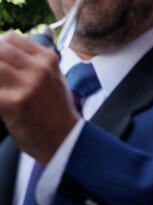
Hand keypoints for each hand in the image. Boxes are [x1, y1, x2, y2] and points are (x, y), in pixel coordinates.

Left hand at [0, 32, 81, 161]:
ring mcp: (27, 86)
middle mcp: (39, 70)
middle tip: (1, 79)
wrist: (67, 142)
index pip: (10, 38)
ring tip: (1, 91)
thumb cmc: (57, 112)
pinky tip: (0, 105)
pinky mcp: (14, 104)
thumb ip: (37, 59)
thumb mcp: (55, 78)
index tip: (0, 62)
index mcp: (48, 60)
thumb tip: (26, 34)